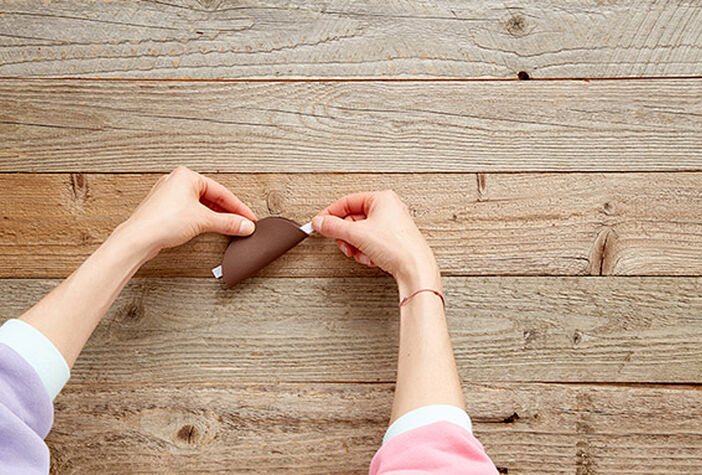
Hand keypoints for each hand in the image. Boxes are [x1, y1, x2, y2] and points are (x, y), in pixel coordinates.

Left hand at [121, 166, 256, 258]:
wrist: (138, 238)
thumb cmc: (162, 221)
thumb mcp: (204, 221)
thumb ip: (228, 223)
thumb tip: (244, 225)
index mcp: (186, 176)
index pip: (221, 192)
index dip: (238, 207)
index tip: (248, 218)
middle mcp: (176, 182)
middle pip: (211, 198)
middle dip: (227, 212)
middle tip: (241, 224)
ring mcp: (169, 196)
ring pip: (201, 205)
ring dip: (216, 217)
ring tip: (228, 227)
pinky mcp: (164, 210)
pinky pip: (190, 212)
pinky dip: (203, 220)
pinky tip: (210, 227)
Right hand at [312, 190, 439, 290]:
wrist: (415, 268)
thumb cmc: (396, 246)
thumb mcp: (357, 234)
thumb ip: (333, 226)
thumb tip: (320, 222)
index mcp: (382, 199)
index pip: (347, 201)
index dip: (331, 213)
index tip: (320, 223)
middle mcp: (388, 209)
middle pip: (353, 219)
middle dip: (346, 235)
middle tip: (344, 243)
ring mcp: (391, 225)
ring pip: (360, 233)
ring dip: (355, 246)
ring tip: (360, 253)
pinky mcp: (393, 240)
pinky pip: (370, 242)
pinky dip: (366, 251)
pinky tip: (371, 258)